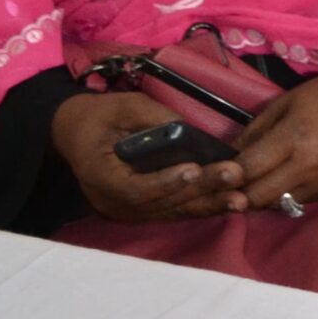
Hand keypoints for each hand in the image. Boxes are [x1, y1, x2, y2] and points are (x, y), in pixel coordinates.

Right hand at [52, 89, 251, 224]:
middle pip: (162, 203)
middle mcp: (113, 202)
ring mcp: (128, 212)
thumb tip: (190, 130)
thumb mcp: (122, 107)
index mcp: (100, 177)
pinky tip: (231, 202)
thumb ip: (153, 117)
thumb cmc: (100, 117)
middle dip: (201, 190)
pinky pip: (175, 212)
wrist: (77, 134)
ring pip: (173, 212)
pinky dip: (203, 207)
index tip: (194, 169)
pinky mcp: (143, 212)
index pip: (134, 188)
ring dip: (209, 205)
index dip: (165, 182)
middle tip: (234, 175)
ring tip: (241, 198)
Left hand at [233, 66, 317, 216]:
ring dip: (263, 198)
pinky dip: (288, 196)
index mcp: (294, 139)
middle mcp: (309, 166)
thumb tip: (232, 154)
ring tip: (256, 185)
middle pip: (259, 196)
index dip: (226, 175)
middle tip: (230, 186)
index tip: (216, 174)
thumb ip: (257, 129)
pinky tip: (286, 183)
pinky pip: (302, 201)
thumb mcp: (289, 101)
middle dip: (239, 194)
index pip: (247, 169)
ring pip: (280, 204)